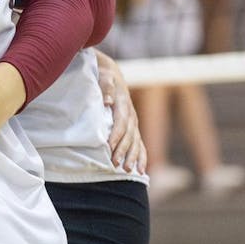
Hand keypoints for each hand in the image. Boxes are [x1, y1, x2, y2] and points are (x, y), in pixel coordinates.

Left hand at [95, 50, 145, 173]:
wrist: (112, 72)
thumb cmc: (104, 75)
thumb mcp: (103, 76)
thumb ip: (105, 87)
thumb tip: (107, 101)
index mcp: (123, 103)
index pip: (121, 122)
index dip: (116, 135)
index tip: (109, 147)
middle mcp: (131, 115)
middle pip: (129, 136)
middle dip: (123, 151)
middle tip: (116, 165)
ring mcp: (134, 122)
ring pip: (136, 142)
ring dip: (132, 157)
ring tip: (128, 171)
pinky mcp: (133, 127)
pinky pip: (140, 144)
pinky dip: (141, 157)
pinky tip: (141, 170)